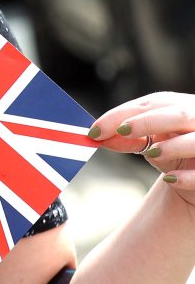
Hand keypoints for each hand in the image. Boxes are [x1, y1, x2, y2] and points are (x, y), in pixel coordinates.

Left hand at [89, 91, 194, 205]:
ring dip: (172, 146)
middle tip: (121, 131)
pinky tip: (170, 180)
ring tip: (151, 153)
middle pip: (178, 114)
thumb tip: (98, 135)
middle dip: (148, 121)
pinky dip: (188, 176)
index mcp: (182, 106)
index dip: (124, 113)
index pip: (153, 103)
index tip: (97, 128)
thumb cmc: (172, 154)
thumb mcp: (149, 143)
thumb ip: (126, 138)